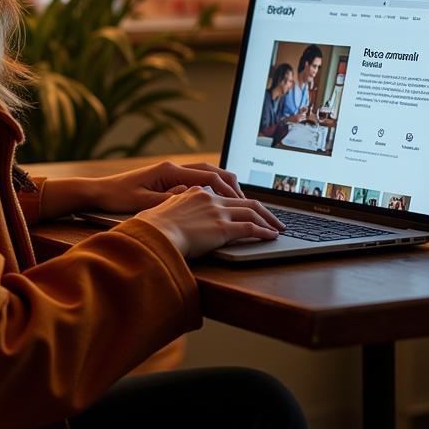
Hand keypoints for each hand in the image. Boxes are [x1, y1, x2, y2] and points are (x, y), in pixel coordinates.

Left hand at [83, 160, 246, 214]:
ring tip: (240, 202)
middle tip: (249, 204)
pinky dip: (215, 187)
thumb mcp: (142, 203)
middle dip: (234, 187)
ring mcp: (173, 172)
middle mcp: (174, 168)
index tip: (243, 205)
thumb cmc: (117, 198)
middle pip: (214, 171)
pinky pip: (200, 179)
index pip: (209, 178)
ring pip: (209, 173)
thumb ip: (167, 200)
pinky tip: (219, 201)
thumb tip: (190, 196)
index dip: (228, 192)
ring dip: (226, 186)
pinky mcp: (170, 179)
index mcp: (169, 171)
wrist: (99, 191)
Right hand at [137, 186, 284, 257]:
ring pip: (252, 211)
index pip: (225, 195)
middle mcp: (210, 199)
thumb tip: (176, 200)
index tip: (249, 209)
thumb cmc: (151, 227)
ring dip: (268, 220)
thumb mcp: (161, 208)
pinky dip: (264, 231)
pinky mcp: (223, 228)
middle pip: (245, 201)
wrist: (152, 234)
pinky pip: (251, 228)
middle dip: (263, 210)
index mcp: (196, 192)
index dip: (240, 202)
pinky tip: (271, 236)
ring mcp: (218, 212)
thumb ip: (173, 202)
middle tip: (274, 219)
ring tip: (278, 228)